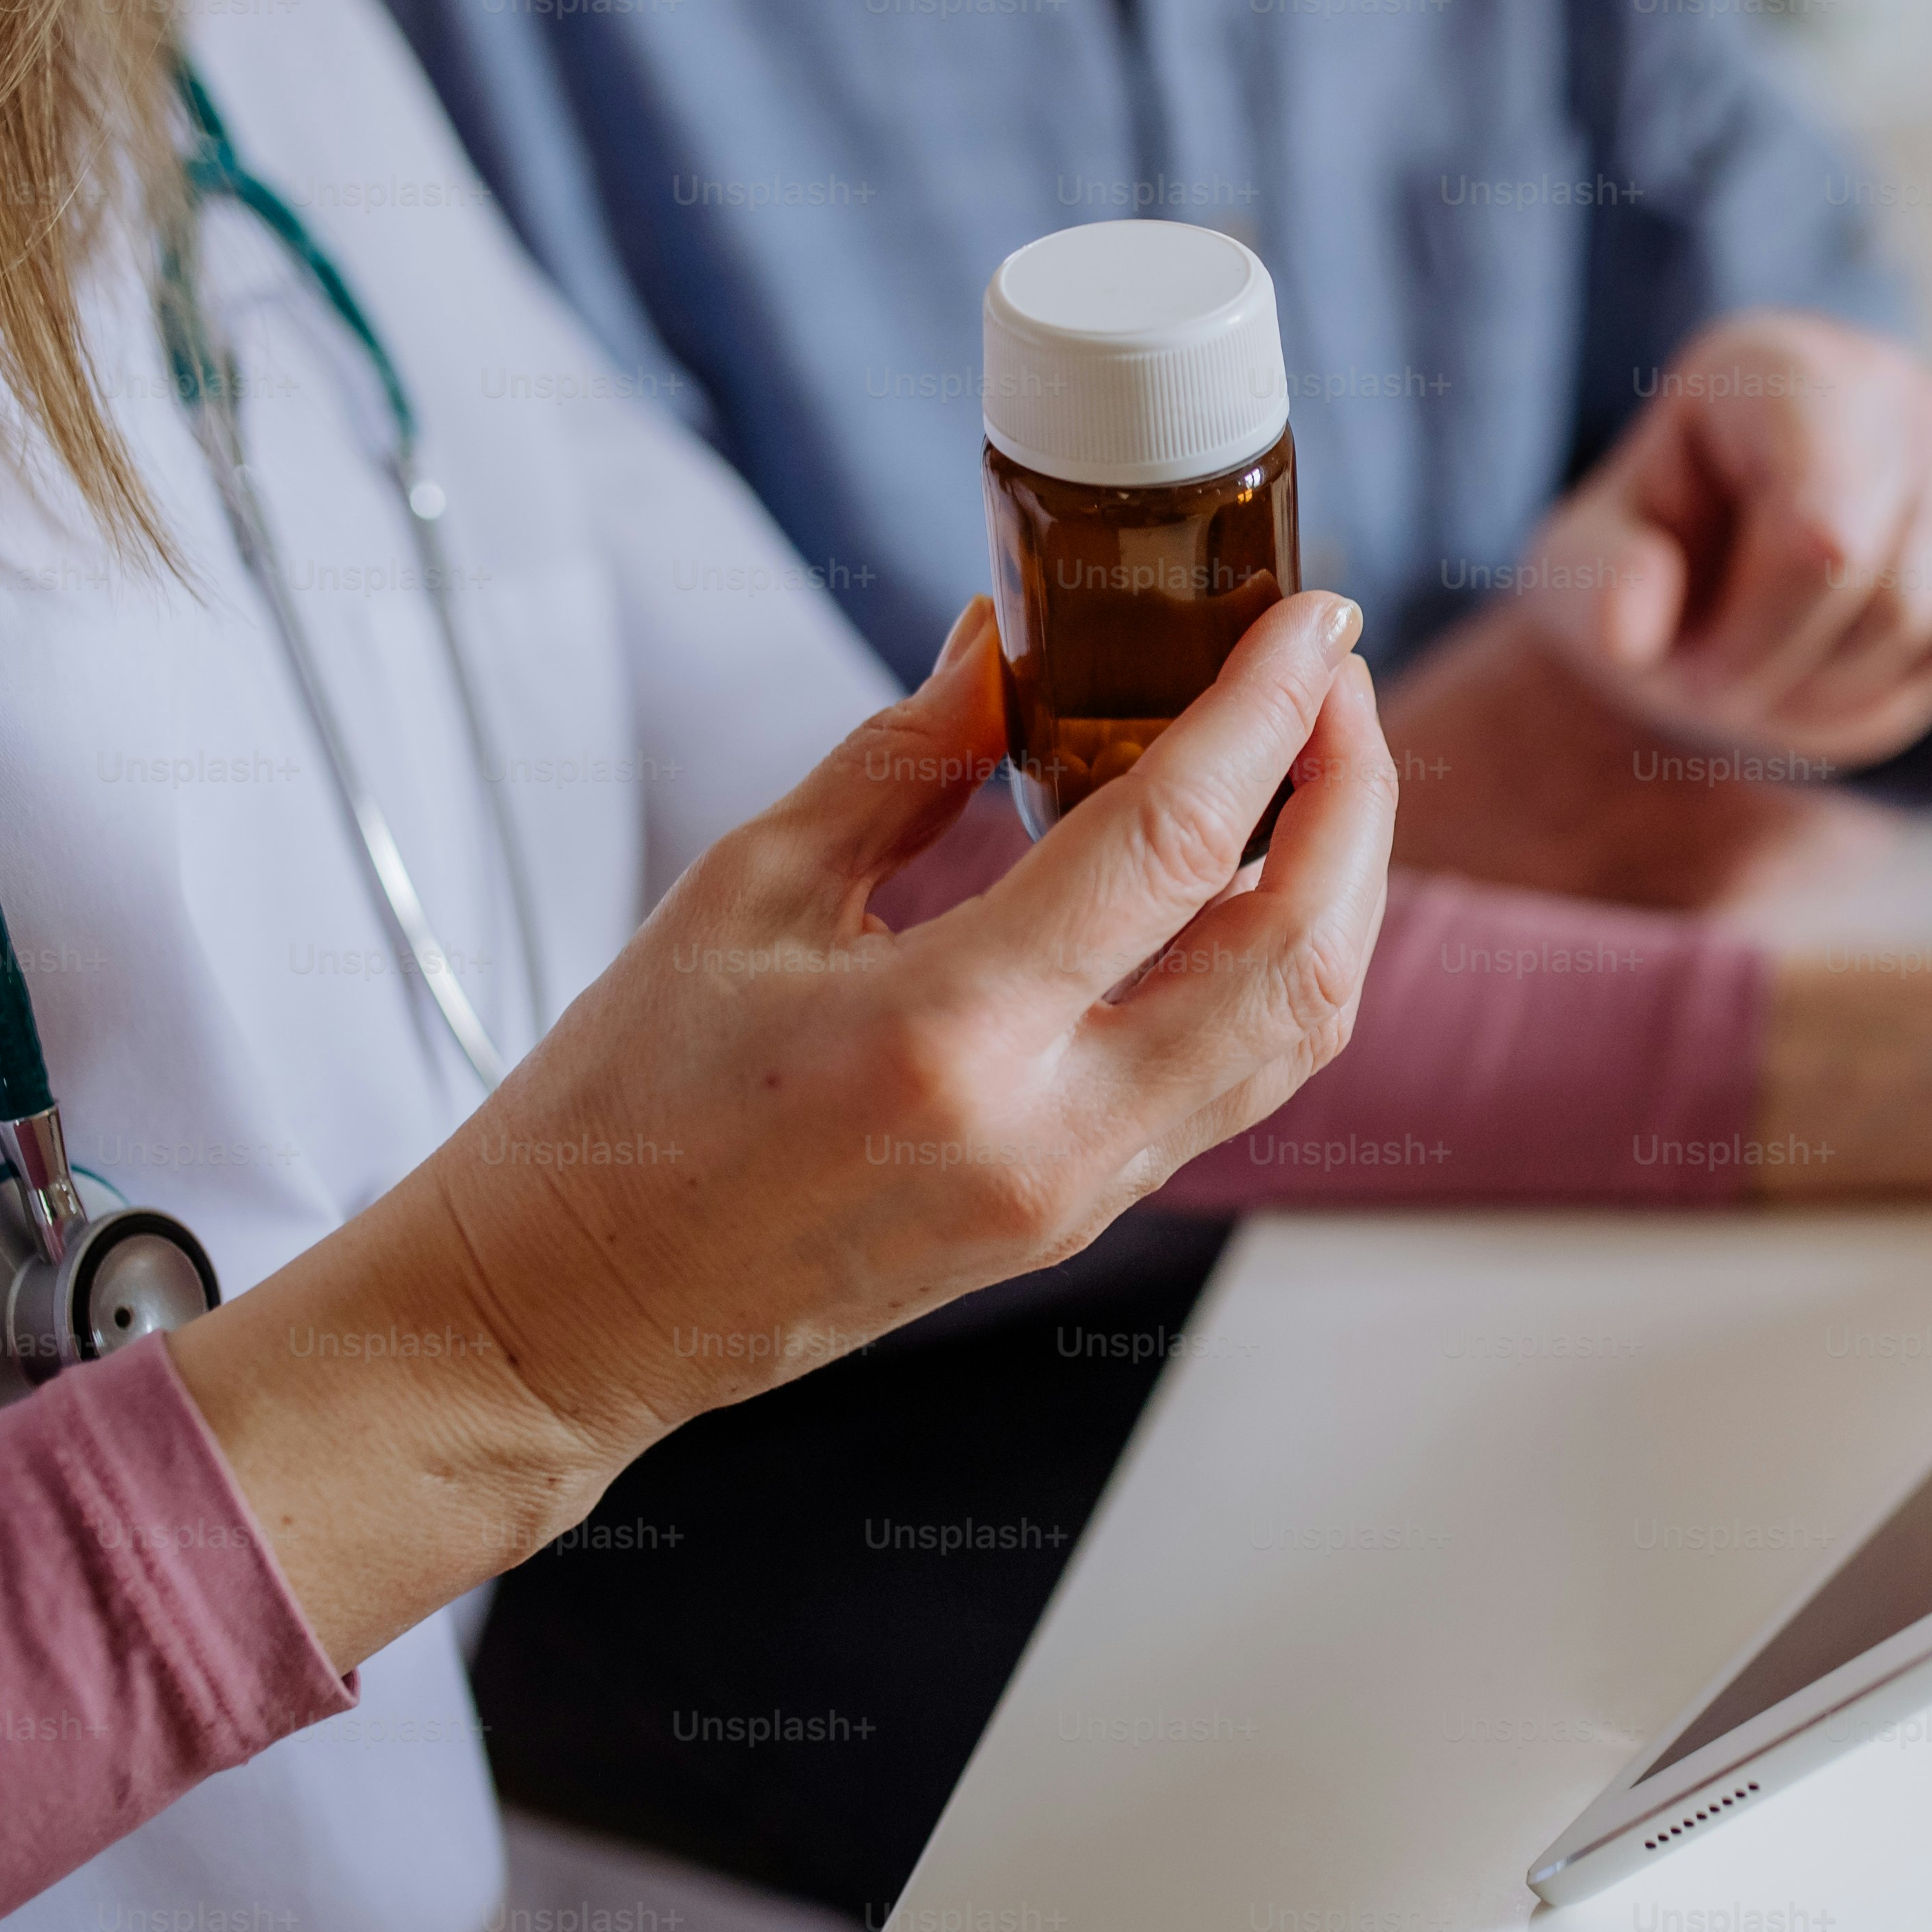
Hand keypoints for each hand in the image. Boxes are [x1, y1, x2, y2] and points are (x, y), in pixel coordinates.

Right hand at [172, 591, 1392, 1666]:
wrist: (579, 1312)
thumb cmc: (626, 1109)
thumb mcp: (744, 893)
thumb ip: (903, 760)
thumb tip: (1009, 645)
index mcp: (949, 1036)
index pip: (1175, 845)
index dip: (1267, 712)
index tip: (1313, 619)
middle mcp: (1047, 1131)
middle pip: (1295, 950)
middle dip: (1351, 794)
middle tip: (1333, 678)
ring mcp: (1081, 1192)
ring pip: (1298, 1030)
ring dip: (1344, 886)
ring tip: (1321, 763)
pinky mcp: (1084, 1216)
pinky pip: (1239, 1082)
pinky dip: (1283, 967)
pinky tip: (1257, 880)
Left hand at [1521, 311, 1931, 768]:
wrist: (1719, 576)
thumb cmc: (1653, 566)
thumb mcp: (1582, 577)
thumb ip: (1596, 591)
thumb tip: (1631, 624)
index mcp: (1769, 367)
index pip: (1819, 534)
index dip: (1757, 638)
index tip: (1691, 670)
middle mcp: (1885, 378)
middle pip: (1885, 585)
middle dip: (1796, 672)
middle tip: (1729, 683)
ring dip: (1848, 685)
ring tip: (1784, 673)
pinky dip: (1917, 677)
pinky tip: (1852, 660)